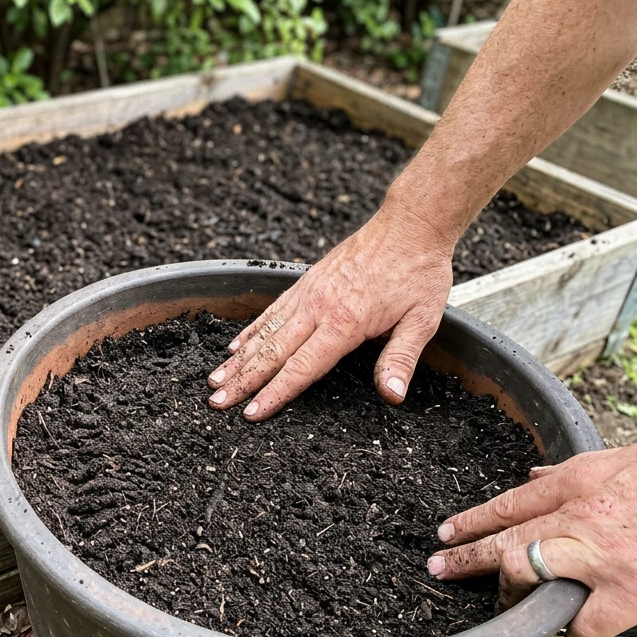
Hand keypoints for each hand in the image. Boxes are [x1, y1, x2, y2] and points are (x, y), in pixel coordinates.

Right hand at [207, 205, 454, 419]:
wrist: (409, 224)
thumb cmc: (418, 272)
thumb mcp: (422, 320)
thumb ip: (401, 359)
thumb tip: (392, 396)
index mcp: (344, 323)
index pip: (301, 368)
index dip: (274, 393)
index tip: (250, 412)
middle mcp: (317, 308)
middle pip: (271, 353)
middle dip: (242, 380)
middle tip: (216, 402)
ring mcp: (307, 293)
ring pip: (264, 332)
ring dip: (237, 359)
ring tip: (214, 379)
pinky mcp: (305, 282)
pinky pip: (271, 311)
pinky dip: (250, 331)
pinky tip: (235, 346)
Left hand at [428, 446, 636, 636]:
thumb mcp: (615, 460)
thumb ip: (570, 470)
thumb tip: (534, 475)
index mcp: (577, 484)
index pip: (508, 504)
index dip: (471, 521)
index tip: (444, 534)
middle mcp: (579, 519)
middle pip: (505, 539)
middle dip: (466, 557)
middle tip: (439, 569)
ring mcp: (599, 557)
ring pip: (525, 572)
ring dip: (508, 592)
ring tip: (500, 603)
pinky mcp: (626, 593)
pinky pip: (583, 625)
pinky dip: (575, 635)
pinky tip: (572, 635)